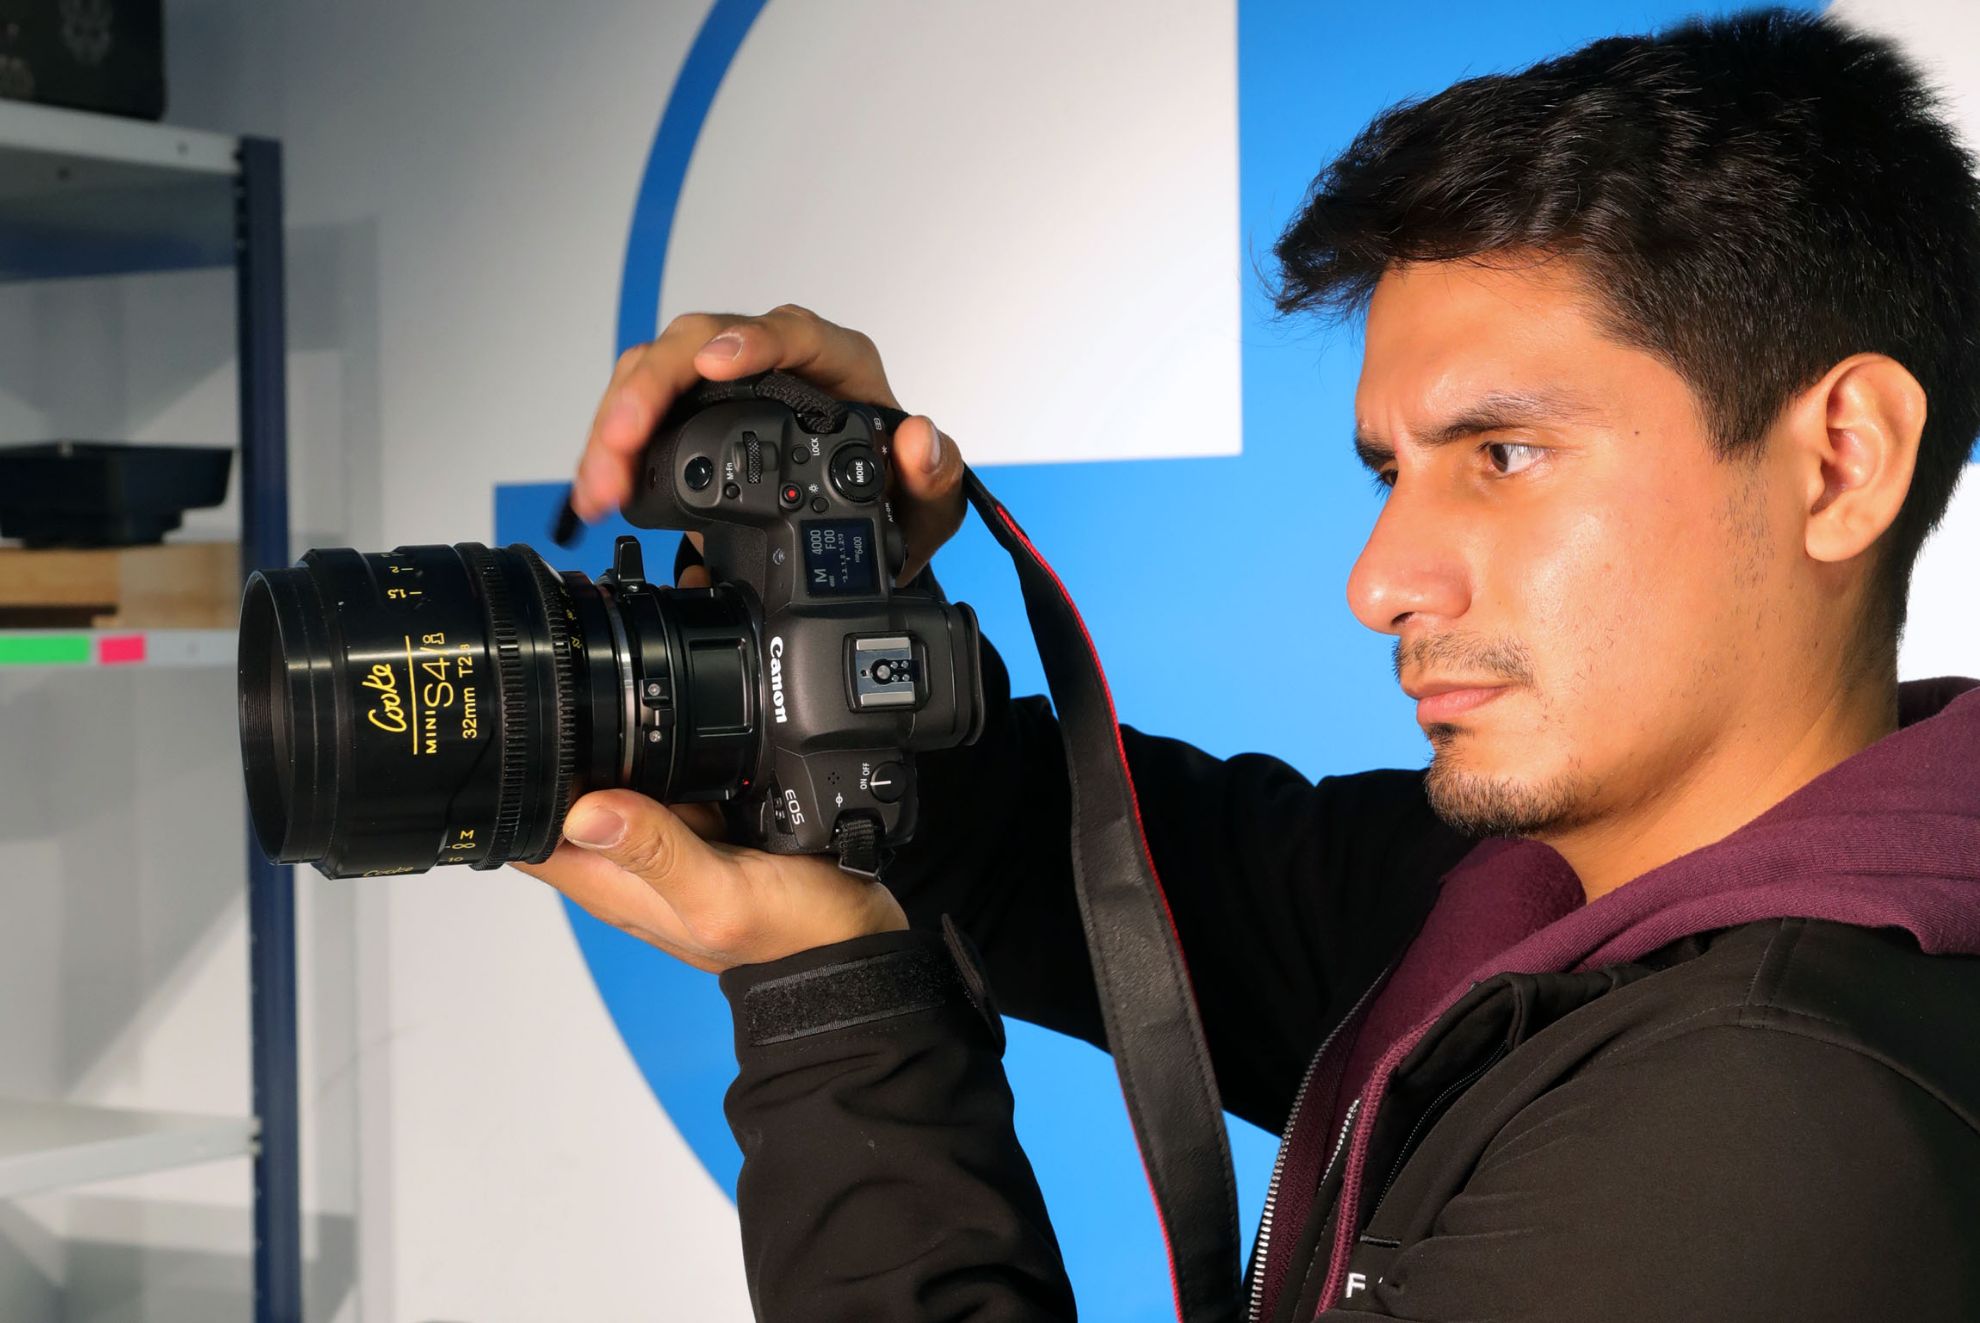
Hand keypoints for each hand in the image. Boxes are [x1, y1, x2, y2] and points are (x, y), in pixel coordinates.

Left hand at [515, 551, 906, 970]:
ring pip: (618, 774)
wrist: (853, 944)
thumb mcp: (724, 895)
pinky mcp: (701, 826)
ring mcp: (664, 841)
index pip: (525, 831)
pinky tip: (695, 722)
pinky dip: (673, 747)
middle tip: (591, 688)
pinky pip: (670, 775)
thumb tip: (585, 808)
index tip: (525, 728)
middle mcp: (627, 861)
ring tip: (646, 694)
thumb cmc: (791, 936)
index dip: (515, 781)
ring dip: (620, 737)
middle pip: (564, 790)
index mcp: (613, 881)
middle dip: (564, 741)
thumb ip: (658, 854)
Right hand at [573, 304, 966, 585]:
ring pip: (654, 374)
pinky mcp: (686, 413)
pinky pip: (638, 411)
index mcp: (835, 363)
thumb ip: (935, 475)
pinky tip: (596, 486)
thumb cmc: (895, 502)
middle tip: (623, 440)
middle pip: (696, 344)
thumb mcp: (928, 504)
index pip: (792, 332)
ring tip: (600, 480)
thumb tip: (920, 438)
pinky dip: (611, 449)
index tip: (715, 360)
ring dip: (616, 424)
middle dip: (651, 390)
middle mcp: (772, 359)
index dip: (750, 339)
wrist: (861, 537)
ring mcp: (722, 383)